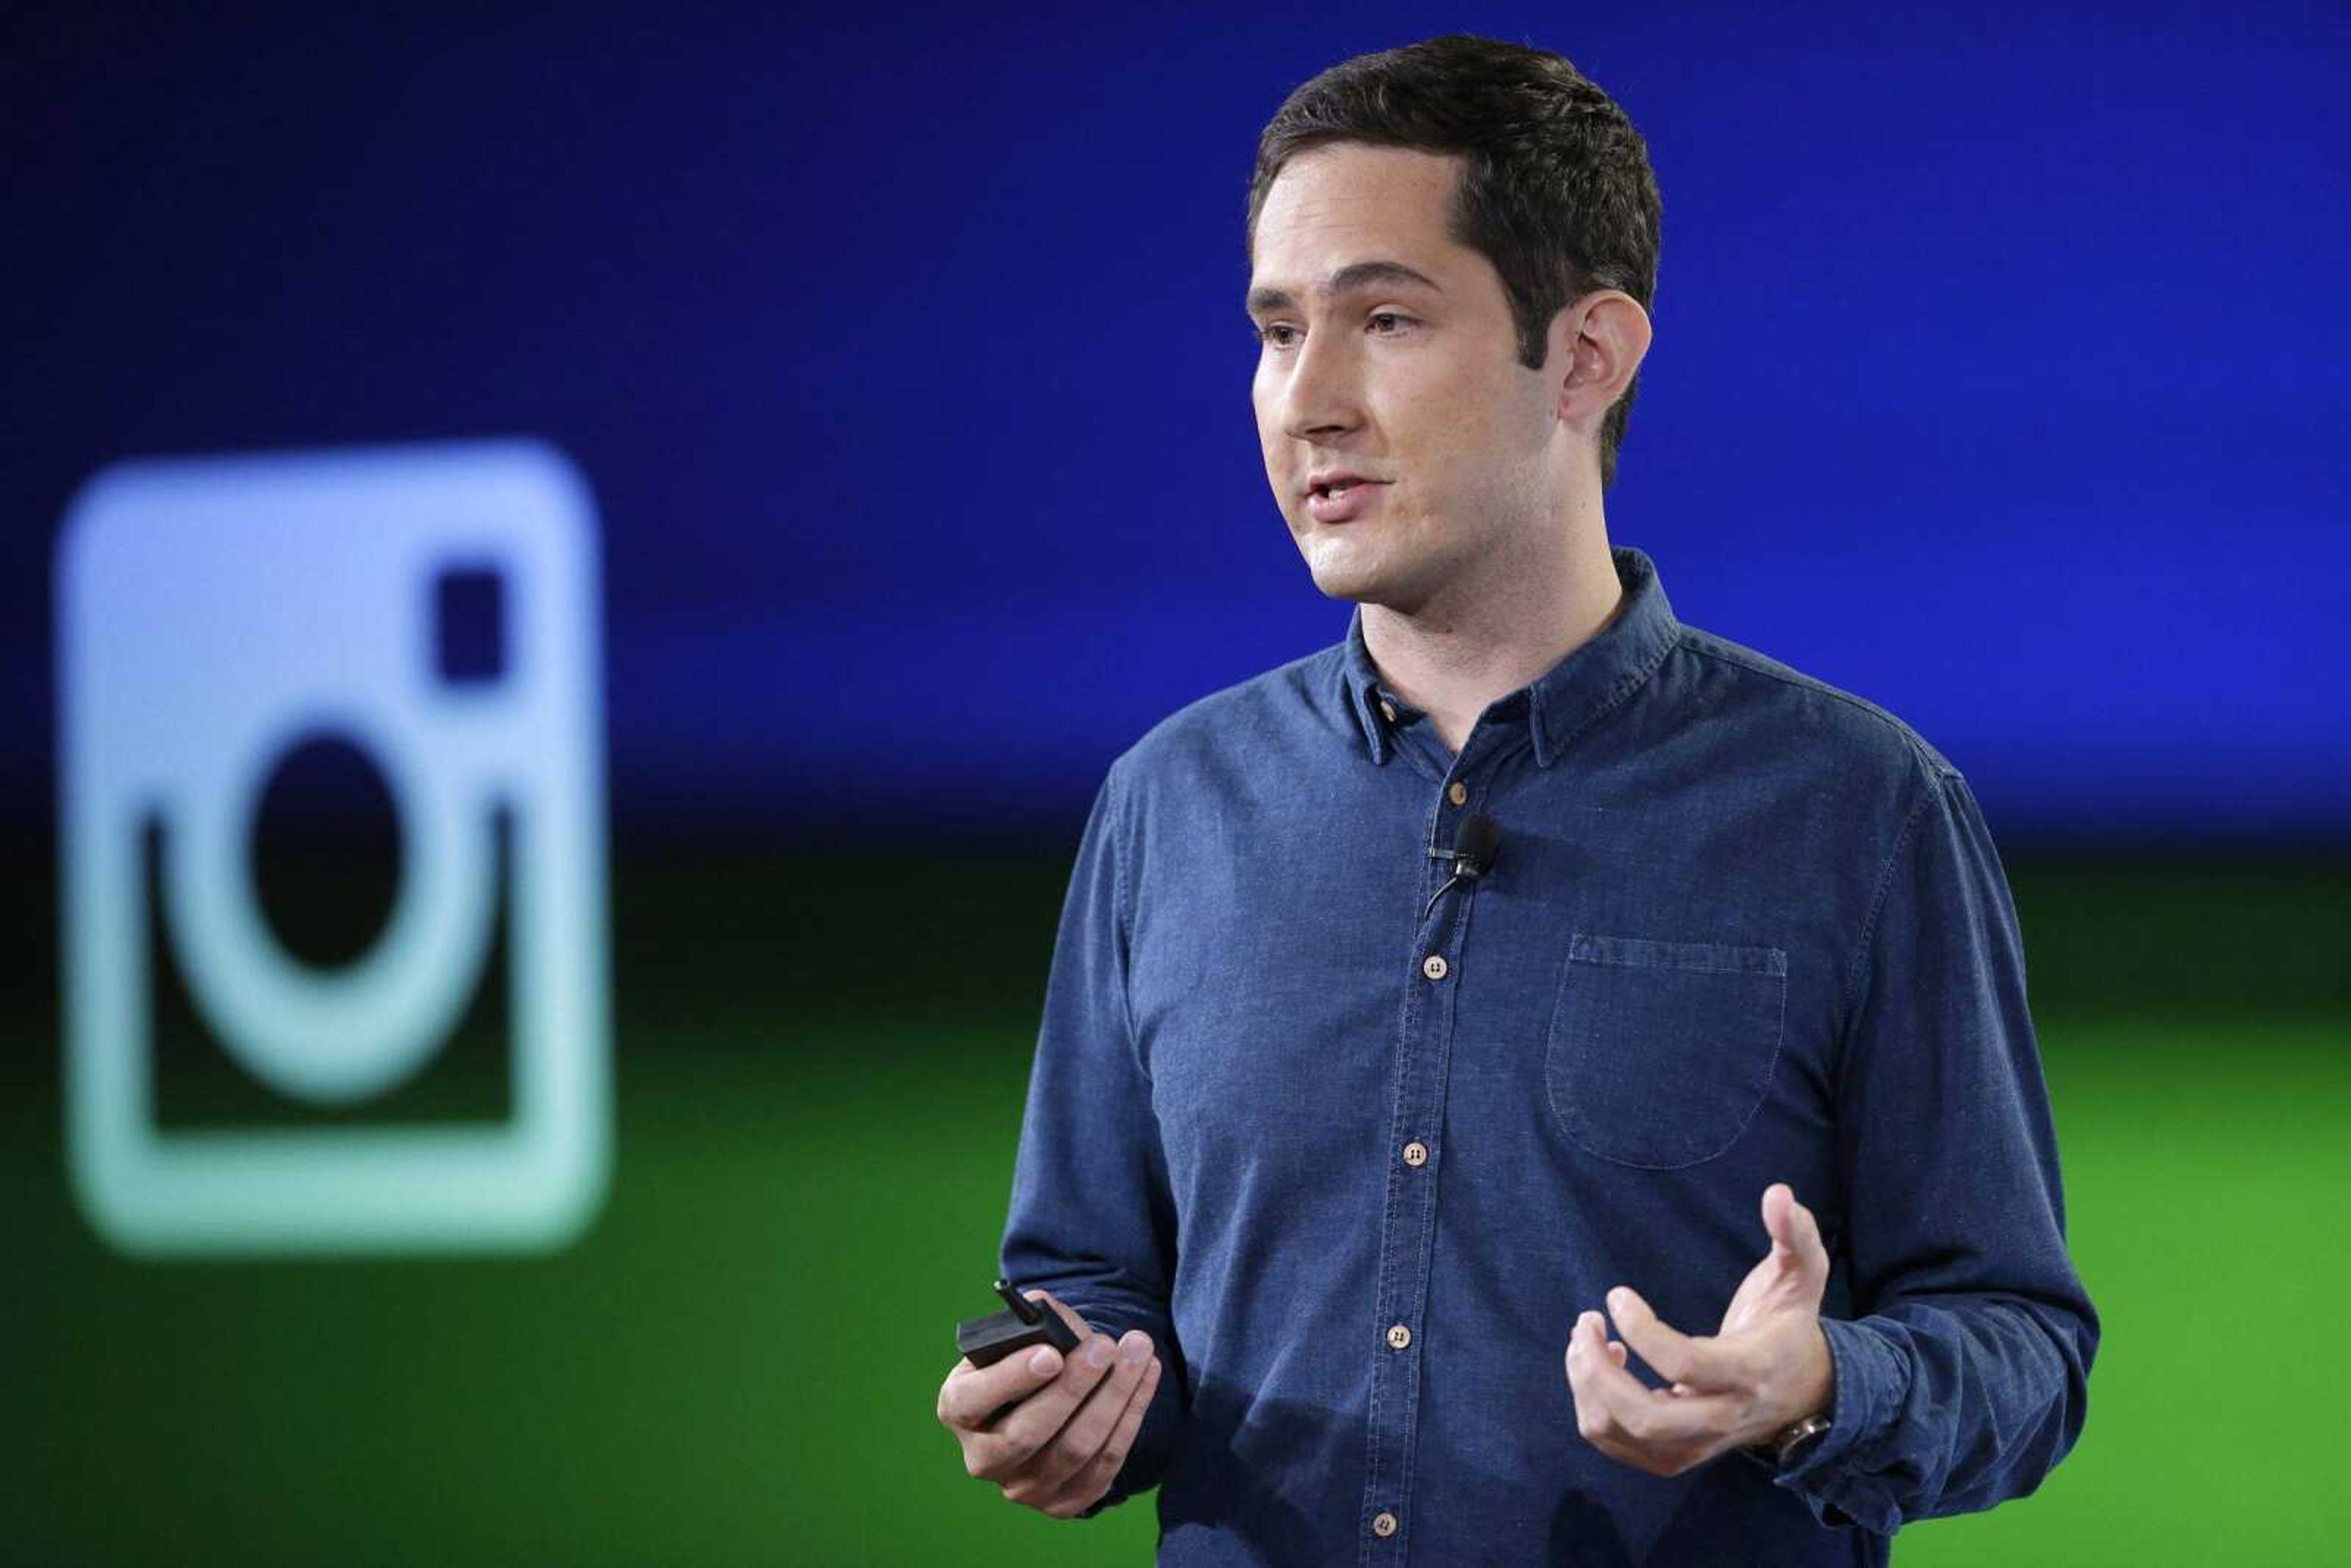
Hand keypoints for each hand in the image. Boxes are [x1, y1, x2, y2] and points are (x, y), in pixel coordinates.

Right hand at [936, 1289, 1163, 1518]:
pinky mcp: (1063, 1502)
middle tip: (1106, 1347)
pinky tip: (1147, 1377)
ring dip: (1115, 1396)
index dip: (1010, 1379)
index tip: (1052, 1354)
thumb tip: (1058, 1323)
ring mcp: (1023, 1487)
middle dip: (1074, 1387)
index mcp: (959, 1409)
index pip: (971, 1401)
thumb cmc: (1028, 1360)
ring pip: (1075, 1448)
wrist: (1047, 1401)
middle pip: (1028, 1433)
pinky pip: (1105, 1464)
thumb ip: (1035, 1322)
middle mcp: (983, 1458)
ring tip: (1139, 1351)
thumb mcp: (1018, 1336)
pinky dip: (1131, 1416)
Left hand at [1562, 1182, 1835, 1477]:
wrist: (1808, 1393)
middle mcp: (1723, 1417)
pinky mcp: (1679, 1454)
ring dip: (1588, 1387)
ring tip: (1586, 1339)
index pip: (1683, 1365)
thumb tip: (1778, 1193)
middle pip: (1645, 1418)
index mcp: (1750, 1371)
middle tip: (1585, 1322)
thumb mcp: (1804, 1275)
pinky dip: (1596, 1408)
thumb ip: (1794, 1234)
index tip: (1616, 1294)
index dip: (1640, 1330)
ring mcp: (1699, 1443)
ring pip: (1624, 1435)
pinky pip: (1620, 1446)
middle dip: (1597, 1371)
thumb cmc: (1793, 1325)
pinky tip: (1605, 1365)